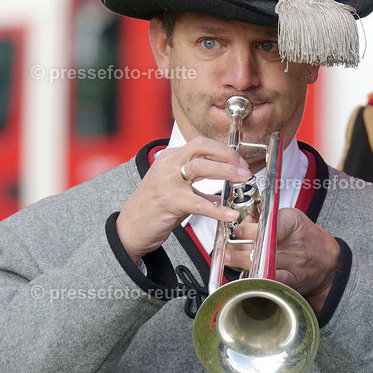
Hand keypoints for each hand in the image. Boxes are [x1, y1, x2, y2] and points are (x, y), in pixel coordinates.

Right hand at [117, 137, 252, 261]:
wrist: (129, 229)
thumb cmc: (152, 208)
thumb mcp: (172, 185)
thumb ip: (195, 180)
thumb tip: (224, 180)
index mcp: (169, 158)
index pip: (200, 143)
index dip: (223, 149)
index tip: (239, 160)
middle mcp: (167, 165)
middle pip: (201, 148)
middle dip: (227, 155)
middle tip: (244, 168)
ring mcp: (167, 182)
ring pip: (200, 167)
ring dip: (225, 171)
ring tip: (242, 180)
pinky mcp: (169, 202)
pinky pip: (199, 203)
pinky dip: (217, 209)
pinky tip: (230, 214)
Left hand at [227, 208, 339, 315]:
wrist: (328, 262)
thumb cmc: (307, 238)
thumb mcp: (291, 218)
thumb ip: (266, 218)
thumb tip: (241, 221)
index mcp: (294, 223)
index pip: (273, 225)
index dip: (253, 229)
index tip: (238, 231)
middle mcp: (295, 244)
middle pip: (265, 246)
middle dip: (242, 247)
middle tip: (226, 248)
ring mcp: (294, 264)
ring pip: (265, 264)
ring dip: (243, 263)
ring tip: (228, 259)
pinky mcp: (291, 281)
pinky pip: (271, 280)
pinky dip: (256, 278)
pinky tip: (243, 275)